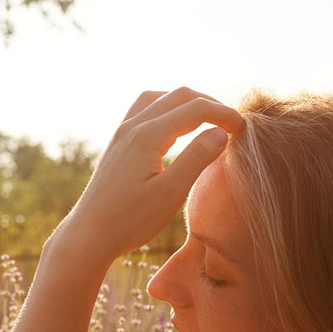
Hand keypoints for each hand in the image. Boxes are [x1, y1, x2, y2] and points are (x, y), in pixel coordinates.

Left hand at [53, 87, 244, 265]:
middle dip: (210, 104)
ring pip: (159, 98)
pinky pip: (144, 111)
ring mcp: (121, 133)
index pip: (196, 109)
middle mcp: (132, 126)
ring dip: (186, 102)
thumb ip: (196, 159)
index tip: (244, 131)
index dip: (225, 115)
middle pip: (179, 95)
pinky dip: (167, 110)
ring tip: (207, 120)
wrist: (88, 235)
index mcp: (147, 136)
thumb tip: (221, 132)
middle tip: (232, 124)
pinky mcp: (117, 144)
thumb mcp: (170, 194)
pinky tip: (176, 129)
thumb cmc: (129, 220)